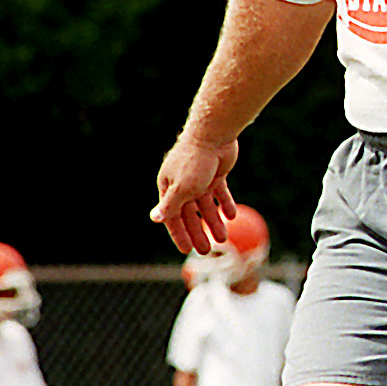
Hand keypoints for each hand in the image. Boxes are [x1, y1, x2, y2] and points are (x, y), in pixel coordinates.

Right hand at [150, 137, 238, 253]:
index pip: (172, 216)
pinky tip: (231, 216)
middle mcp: (183, 184)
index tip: (186, 250)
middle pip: (190, 214)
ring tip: (223, 238)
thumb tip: (154, 219)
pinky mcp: (216, 173)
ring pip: (206, 206)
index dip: (179, 234)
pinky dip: (225, 204)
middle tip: (207, 251)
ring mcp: (200, 178)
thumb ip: (170, 205)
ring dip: (213, 222)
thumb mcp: (181, 188)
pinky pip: (220, 193)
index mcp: (169, 187)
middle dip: (198, 232)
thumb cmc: (194, 161)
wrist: (213, 134)